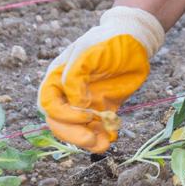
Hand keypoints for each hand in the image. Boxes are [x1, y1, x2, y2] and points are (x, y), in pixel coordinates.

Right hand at [38, 5, 164, 151]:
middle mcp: (67, 93)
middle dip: (73, 134)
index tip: (85, 114)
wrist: (135, 40)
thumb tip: (75, 103)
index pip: (49, 104)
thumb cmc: (108, 40)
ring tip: (103, 145)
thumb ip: (75, 76)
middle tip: (92, 138)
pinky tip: (111, 138)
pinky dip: (102, 137)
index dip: (63, 114)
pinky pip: (97, 128)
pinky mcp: (102, 108)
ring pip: (77, 129)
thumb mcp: (89, 51)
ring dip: (87, 141)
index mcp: (58, 78)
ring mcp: (85, 102)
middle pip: (59, 122)